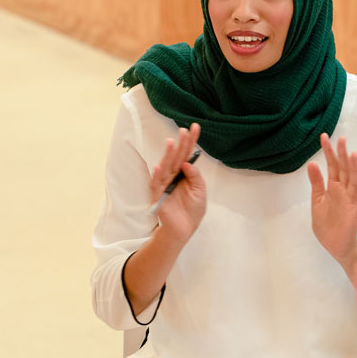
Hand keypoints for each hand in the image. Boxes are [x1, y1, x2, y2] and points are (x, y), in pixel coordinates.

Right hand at [151, 123, 205, 244]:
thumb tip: (187, 163)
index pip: (187, 154)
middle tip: (183, 130)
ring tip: (171, 142)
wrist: (184, 229)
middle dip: (180, 144)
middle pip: (177, 157)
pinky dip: (157, 175)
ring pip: (166, 167)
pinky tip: (159, 165)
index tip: (195, 127)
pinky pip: (156, 184)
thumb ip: (195, 177)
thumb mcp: (200, 192)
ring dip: (168, 155)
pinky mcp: (158, 196)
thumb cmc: (192, 211)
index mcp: (184, 174)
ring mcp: (165, 185)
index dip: (191, 142)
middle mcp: (173, 176)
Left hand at [308, 133, 356, 273]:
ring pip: (354, 183)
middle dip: (342, 155)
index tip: (324, 136)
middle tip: (341, 138)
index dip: (329, 152)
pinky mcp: (353, 216)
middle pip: (344, 170)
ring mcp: (350, 203)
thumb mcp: (317, 201)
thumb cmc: (327, 225)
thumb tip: (311, 163)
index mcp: (334, 188)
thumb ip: (316, 183)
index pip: (332, 166)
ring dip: (354, 170)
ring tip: (353, 155)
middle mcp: (344, 192)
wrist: (336, 246)